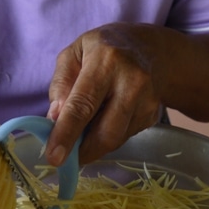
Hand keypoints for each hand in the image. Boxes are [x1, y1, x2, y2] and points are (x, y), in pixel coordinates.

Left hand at [46, 23, 164, 165]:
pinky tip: (106, 119)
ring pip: (115, 139)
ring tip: (83, 133)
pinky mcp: (152, 115)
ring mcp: (147, 101)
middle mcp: (131, 81)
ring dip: (94, 144)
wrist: (154, 50)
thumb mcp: (75, 53)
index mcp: (105, 61)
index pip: (82, 104)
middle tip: (64, 158)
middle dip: (82, 151)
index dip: (66, 134)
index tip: (54, 157)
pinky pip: (124, 136)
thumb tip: (54, 120)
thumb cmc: (105, 51)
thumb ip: (61, 84)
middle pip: (105, 132)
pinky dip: (109, 136)